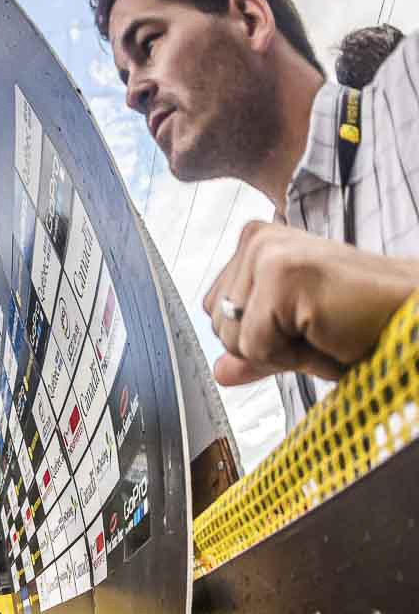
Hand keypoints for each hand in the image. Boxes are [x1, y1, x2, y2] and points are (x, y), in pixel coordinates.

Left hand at [204, 221, 416, 385]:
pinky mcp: (281, 275)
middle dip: (267, 346)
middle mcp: (256, 240)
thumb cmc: (363, 322)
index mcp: (255, 245)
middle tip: (318, 328)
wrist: (416, 313)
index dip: (258, 336)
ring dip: (283, 353)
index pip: (215, 313)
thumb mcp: (295, 341)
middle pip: (218, 326)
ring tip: (325, 329)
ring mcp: (268, 253)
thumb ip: (253, 352)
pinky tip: (328, 332)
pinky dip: (294, 357)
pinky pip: (256, 346)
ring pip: (234, 339)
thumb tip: (218, 372)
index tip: (304, 322)